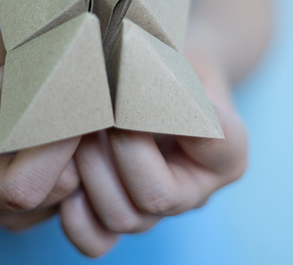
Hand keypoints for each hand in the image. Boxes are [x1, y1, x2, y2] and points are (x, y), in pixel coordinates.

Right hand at [0, 30, 79, 230]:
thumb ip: (14, 47)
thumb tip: (68, 41)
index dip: (33, 87)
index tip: (65, 60)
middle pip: (21, 186)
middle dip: (63, 142)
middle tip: (92, 100)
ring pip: (52, 197)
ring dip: (80, 156)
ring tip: (95, 113)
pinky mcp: (15, 220)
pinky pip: (63, 205)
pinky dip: (83, 171)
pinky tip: (84, 136)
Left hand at [60, 44, 248, 256]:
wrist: (159, 74)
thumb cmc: (170, 58)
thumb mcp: (180, 52)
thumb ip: (169, 68)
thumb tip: (131, 71)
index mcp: (227, 152)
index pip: (214, 143)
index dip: (171, 117)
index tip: (142, 87)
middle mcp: (196, 189)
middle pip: (158, 196)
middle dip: (120, 150)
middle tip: (98, 111)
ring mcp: (158, 209)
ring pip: (125, 219)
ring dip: (91, 173)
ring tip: (77, 132)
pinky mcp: (122, 214)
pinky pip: (99, 241)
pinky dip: (76, 218)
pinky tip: (65, 181)